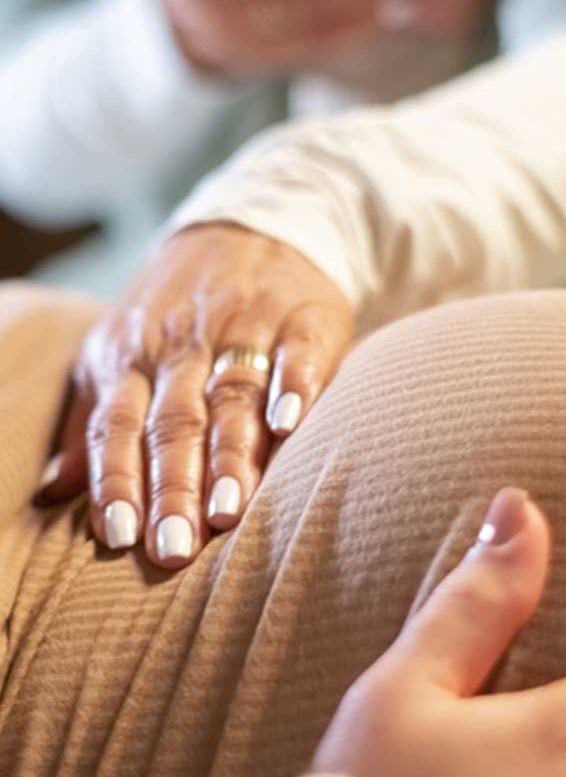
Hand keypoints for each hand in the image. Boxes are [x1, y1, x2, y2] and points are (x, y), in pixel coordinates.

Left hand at [39, 225, 352, 567]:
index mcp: (130, 357)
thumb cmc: (177, 312)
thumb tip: (53, 494)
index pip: (118, 426)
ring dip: (229, 456)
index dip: (118, 479)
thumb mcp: (118, 352)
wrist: (251, 228)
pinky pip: (295, 355)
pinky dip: (292, 388)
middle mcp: (181, 345)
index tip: (122, 536)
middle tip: (175, 548)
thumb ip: (91, 422)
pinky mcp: (300, 319)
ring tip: (228, 512)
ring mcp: (243, 328)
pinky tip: (288, 426)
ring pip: (232, 397)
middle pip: (174, 423)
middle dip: (173, 488)